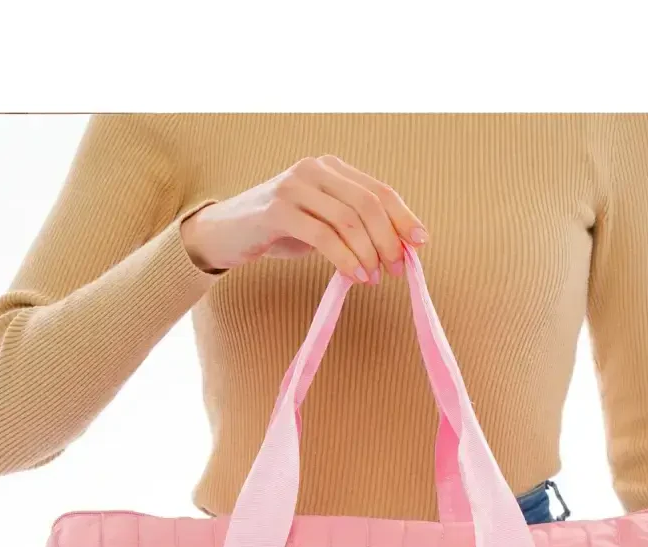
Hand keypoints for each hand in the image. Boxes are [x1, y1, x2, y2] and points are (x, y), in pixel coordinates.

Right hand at [180, 155, 427, 281]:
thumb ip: (354, 228)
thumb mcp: (323, 224)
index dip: (403, 217)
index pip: (378, 190)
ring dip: (368, 254)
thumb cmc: (280, 231)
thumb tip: (399, 250)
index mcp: (331, 168)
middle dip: (388, 240)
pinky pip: (322, 236)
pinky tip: (354, 276)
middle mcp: (314, 169)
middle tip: (397, 269)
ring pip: (348, 220)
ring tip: (374, 278)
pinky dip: (344, 259)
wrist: (227, 232)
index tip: (421, 243)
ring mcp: (294, 187)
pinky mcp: (277, 210)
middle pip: (368, 204)